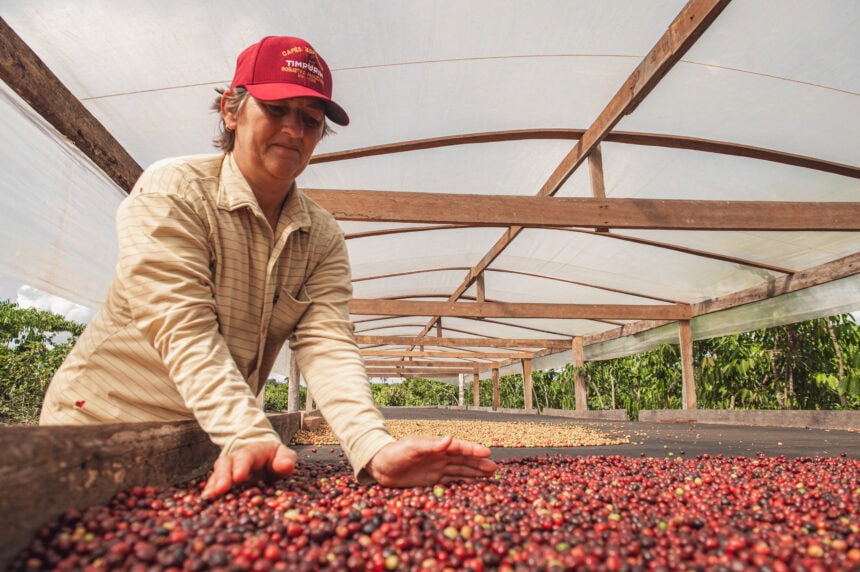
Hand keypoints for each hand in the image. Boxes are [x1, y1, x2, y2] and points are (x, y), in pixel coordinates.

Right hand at [201, 441, 296, 498]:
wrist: (266, 460)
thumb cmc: (276, 459)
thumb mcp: (284, 455)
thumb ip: (286, 459)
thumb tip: (286, 466)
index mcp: (252, 453)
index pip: (245, 457)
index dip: (241, 466)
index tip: (239, 477)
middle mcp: (235, 462)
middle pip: (225, 465)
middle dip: (222, 477)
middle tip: (220, 490)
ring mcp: (226, 474)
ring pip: (215, 478)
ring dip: (212, 488)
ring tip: (208, 500)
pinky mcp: (222, 487)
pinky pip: (213, 491)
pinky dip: (209, 499)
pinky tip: (206, 509)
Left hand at [365, 435, 496, 486]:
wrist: (380, 466)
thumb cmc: (394, 453)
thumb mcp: (411, 447)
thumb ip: (431, 445)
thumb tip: (450, 438)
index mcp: (436, 446)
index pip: (459, 448)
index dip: (473, 450)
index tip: (487, 452)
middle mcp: (439, 457)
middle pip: (463, 460)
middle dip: (479, 463)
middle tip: (496, 468)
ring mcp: (436, 468)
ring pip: (460, 470)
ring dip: (474, 472)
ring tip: (490, 475)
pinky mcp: (431, 480)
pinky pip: (451, 480)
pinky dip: (463, 482)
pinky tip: (473, 484)